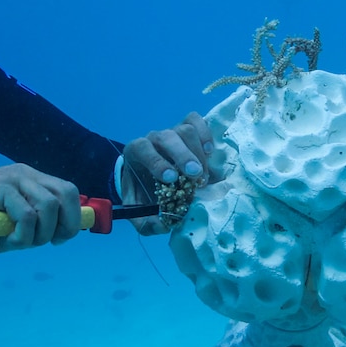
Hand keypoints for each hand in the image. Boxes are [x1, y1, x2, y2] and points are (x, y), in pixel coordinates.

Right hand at [0, 164, 82, 252]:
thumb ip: (26, 232)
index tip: (61, 238)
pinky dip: (23, 234)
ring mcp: (12, 178)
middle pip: (66, 194)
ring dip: (40, 233)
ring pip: (49, 205)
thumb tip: (47, 237)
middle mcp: (25, 174)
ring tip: (18, 241)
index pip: (67, 191)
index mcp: (29, 180)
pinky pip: (27, 214)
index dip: (74, 216)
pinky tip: (8, 239)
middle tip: (47, 242)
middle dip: (65, 224)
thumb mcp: (2, 231)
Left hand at [121, 111, 212, 234]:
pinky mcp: (187, 128)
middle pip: (168, 136)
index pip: (143, 149)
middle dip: (183, 156)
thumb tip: (164, 226)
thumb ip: (145, 221)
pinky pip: (195, 120)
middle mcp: (153, 139)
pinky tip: (210, 152)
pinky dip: (205, 133)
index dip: (157, 162)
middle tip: (196, 176)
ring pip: (185, 130)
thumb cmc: (144, 192)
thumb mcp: (138, 210)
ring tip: (204, 175)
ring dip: (197, 152)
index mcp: (136, 153)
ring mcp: (172, 131)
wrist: (148, 177)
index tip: (171, 179)